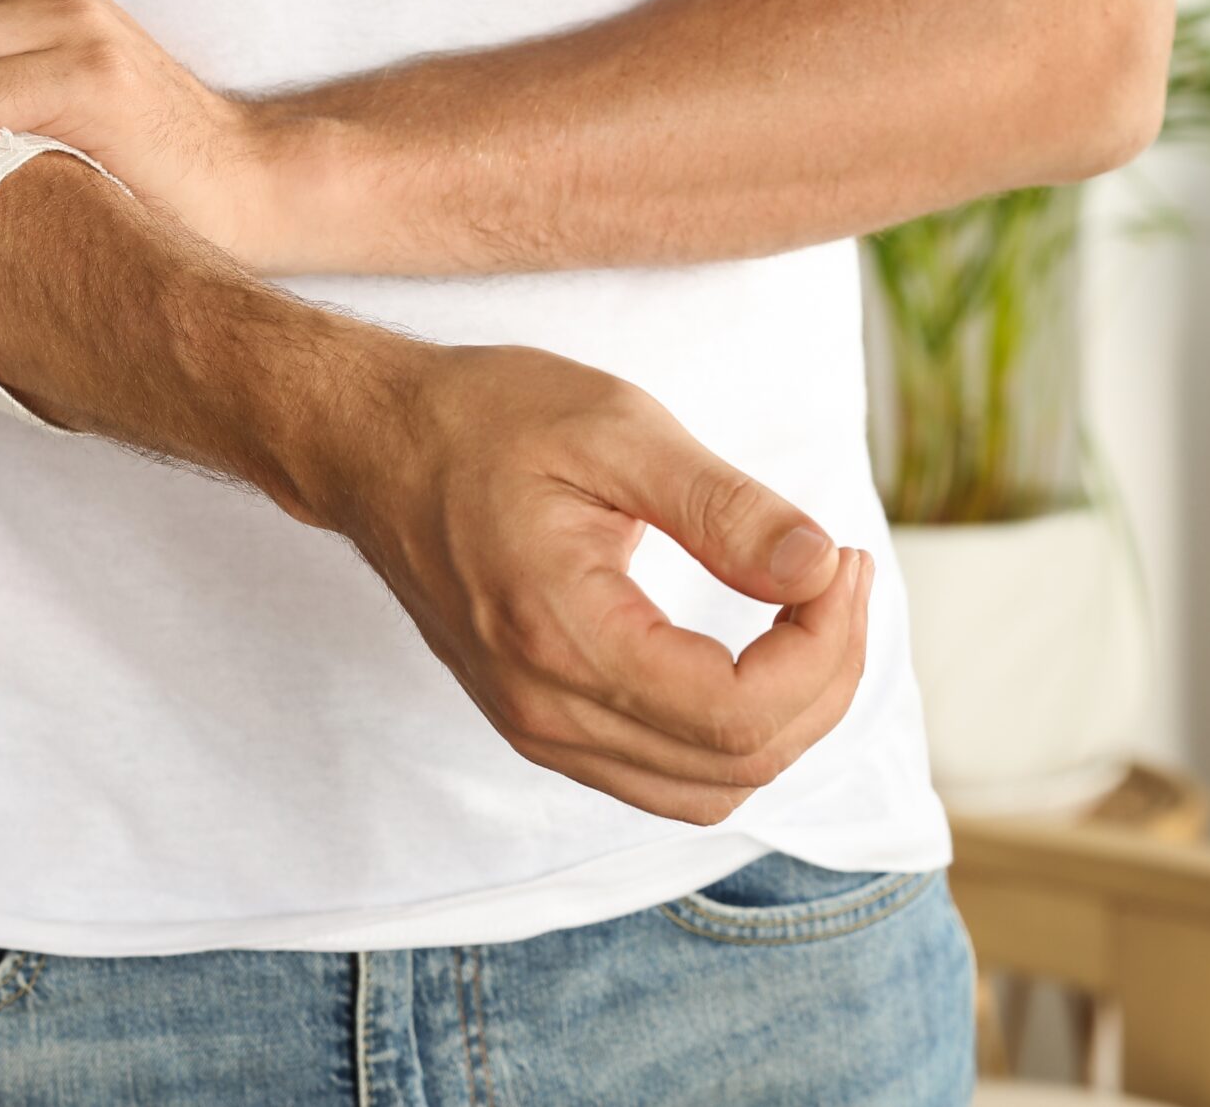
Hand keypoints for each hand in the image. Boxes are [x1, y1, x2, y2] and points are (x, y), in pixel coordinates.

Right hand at [318, 342, 871, 824]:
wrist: (371, 444)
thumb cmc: (483, 418)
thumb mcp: (614, 427)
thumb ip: (723, 507)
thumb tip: (819, 566)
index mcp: (562, 634)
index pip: (739, 712)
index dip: (824, 650)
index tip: (837, 559)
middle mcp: (545, 708)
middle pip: (738, 765)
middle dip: (825, 678)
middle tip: (838, 573)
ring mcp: (536, 727)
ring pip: (707, 790)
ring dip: (788, 717)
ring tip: (812, 616)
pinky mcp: (539, 722)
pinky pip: (664, 776)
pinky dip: (733, 733)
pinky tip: (757, 651)